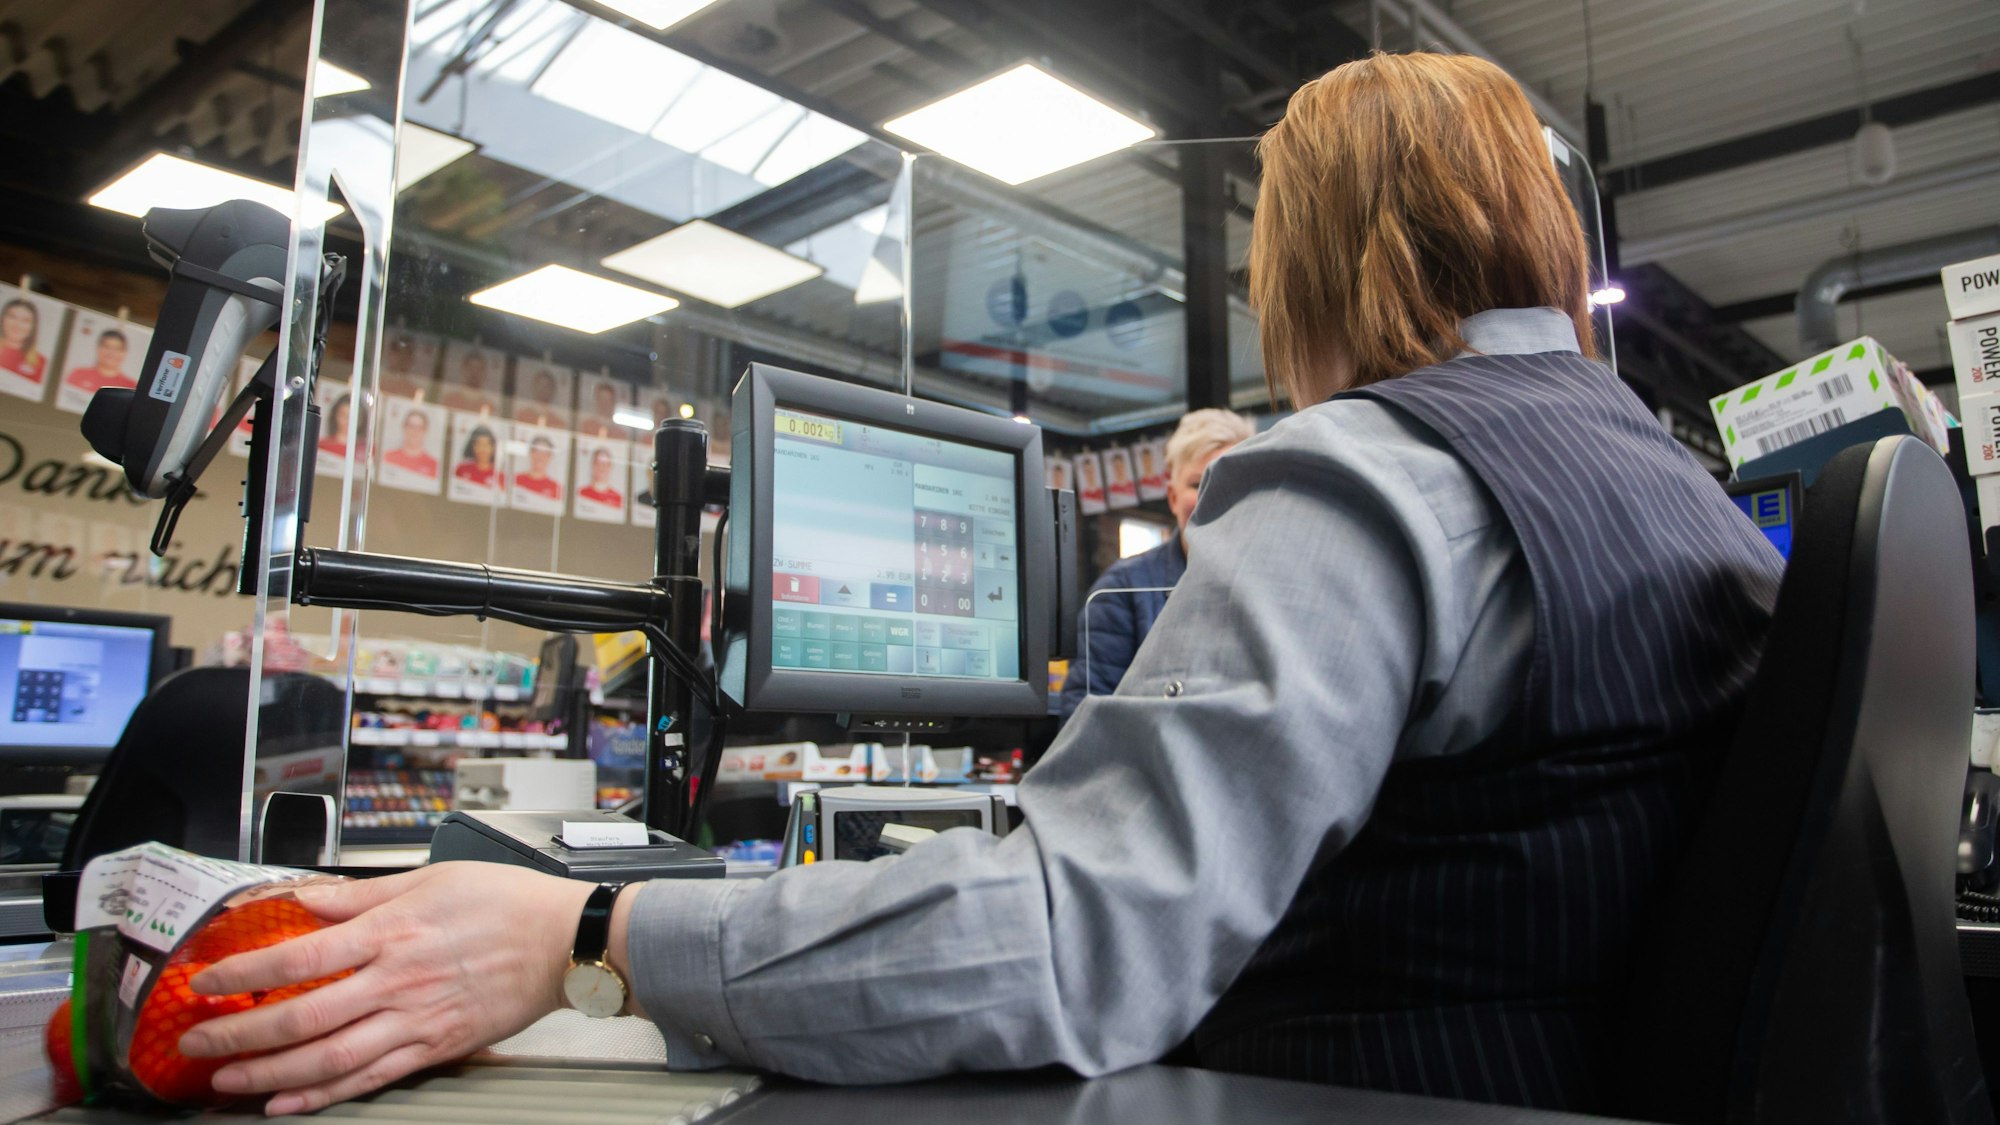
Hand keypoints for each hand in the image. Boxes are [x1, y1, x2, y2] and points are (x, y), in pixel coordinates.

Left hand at [178, 862, 595, 1115]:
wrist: (564, 941)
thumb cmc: (505, 902)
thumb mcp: (429, 878)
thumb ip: (359, 895)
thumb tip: (304, 897)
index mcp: (391, 931)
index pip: (299, 956)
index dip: (244, 973)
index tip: (207, 983)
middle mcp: (396, 980)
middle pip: (301, 1016)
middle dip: (239, 1035)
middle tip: (197, 1045)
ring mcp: (415, 1020)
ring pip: (327, 1058)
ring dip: (268, 1074)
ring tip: (227, 1081)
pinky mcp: (435, 1048)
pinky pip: (369, 1078)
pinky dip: (322, 1095)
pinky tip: (286, 1103)